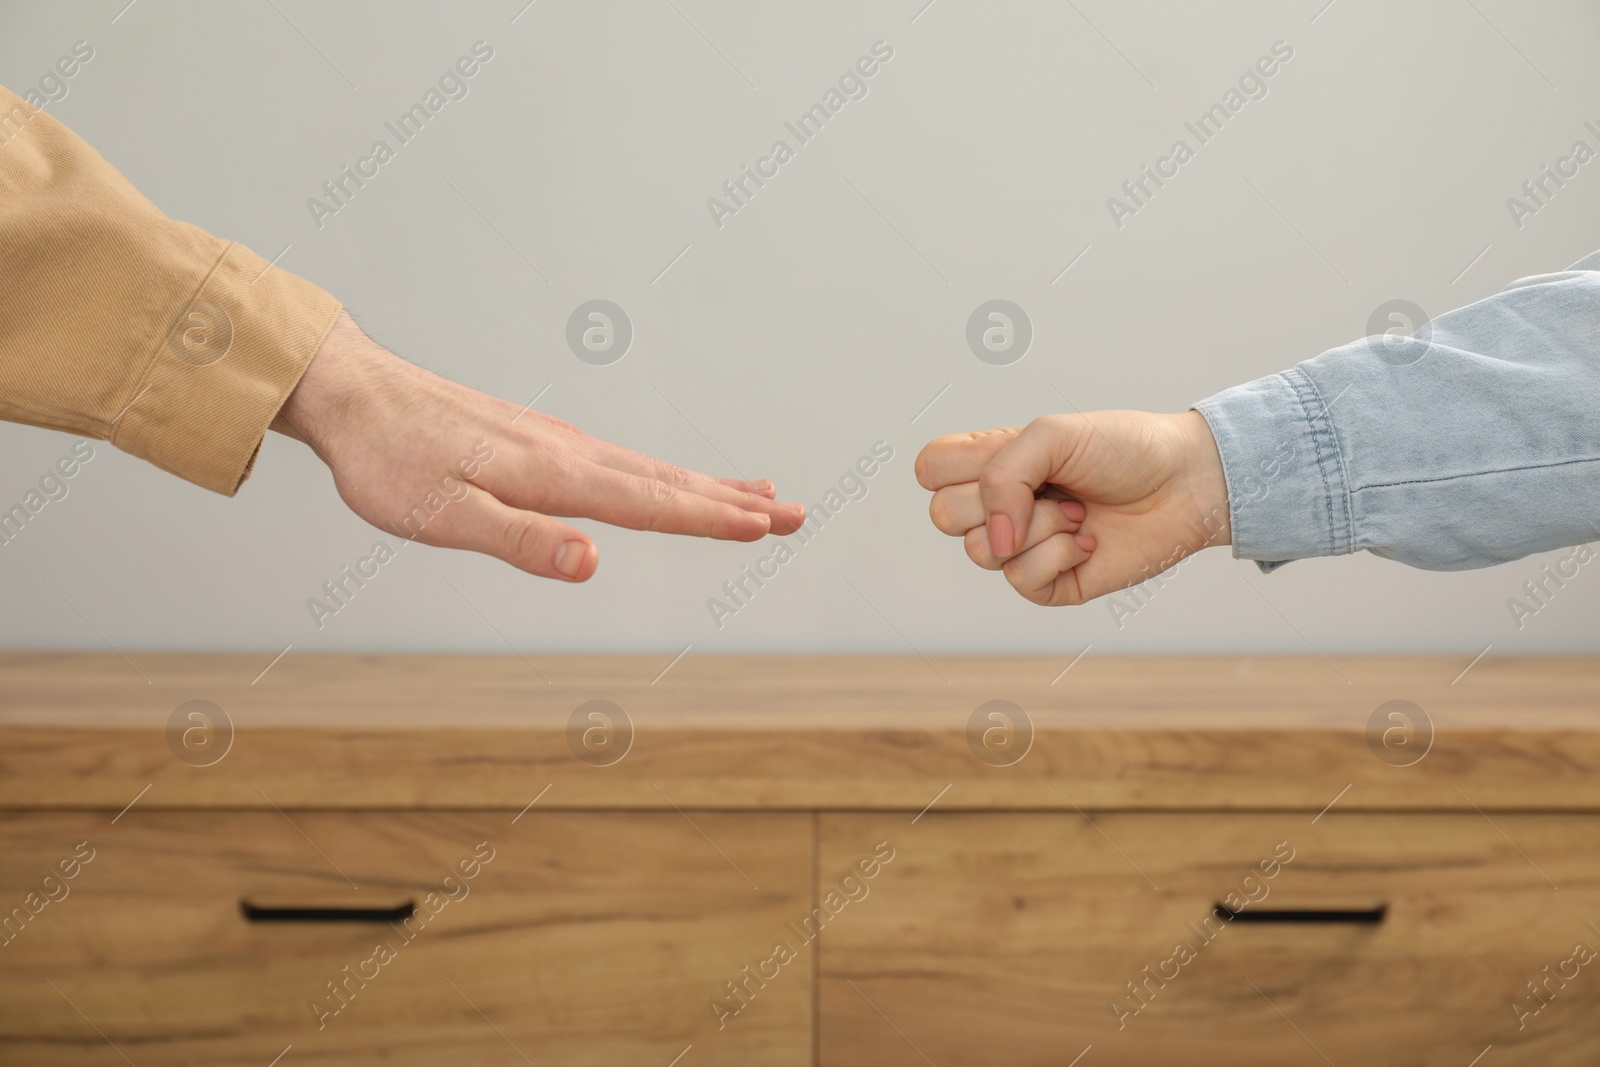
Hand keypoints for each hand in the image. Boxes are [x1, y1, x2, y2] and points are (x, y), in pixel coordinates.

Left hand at [271, 312, 803, 580]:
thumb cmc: (389, 463)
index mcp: (553, 476)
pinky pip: (622, 459)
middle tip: (797, 513)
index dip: (710, 518)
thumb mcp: (443, 518)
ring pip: (649, 468)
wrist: (352, 392)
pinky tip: (668, 478)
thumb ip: (520, 542)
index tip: (768, 527)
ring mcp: (558, 441)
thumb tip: (592, 564)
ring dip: (709, 485)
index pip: (649, 503)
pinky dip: (664, 472)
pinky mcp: (541, 440)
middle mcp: (568, 452)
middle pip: (666, 481)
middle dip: (733, 502)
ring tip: (760, 495)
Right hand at [915, 410, 1229, 604]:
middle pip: (943, 516)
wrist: (1185, 484)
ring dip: (1038, 527)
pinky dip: (1058, 556)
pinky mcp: (1048, 583)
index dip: (956, 468)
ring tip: (1077, 512)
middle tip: (1050, 486)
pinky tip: (1088, 542)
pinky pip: (1021, 580)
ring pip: (982, 552)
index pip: (930, 470)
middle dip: (1000, 499)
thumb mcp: (1052, 434)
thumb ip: (1001, 474)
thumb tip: (992, 541)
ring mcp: (1021, 547)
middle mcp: (999, 506)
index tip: (1006, 453)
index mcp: (991, 462)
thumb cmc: (1124, 449)